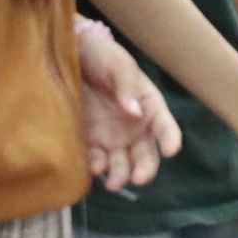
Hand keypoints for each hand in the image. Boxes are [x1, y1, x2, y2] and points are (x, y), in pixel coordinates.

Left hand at [76, 27, 180, 192]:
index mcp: (148, 105)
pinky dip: (96, 168)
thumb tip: (135, 112)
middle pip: (146, 154)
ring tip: (112, 183)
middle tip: (139, 178)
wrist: (66, 55)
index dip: (170, 139)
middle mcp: (134, 127)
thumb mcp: (117, 63)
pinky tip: (93, 168)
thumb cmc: (100, 55)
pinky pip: (96, 161)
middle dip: (145, 169)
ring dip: (120, 176)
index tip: (170, 150)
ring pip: (122, 165)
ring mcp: (111, 137)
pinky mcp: (89, 143)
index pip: (165, 126)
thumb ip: (126, 85)